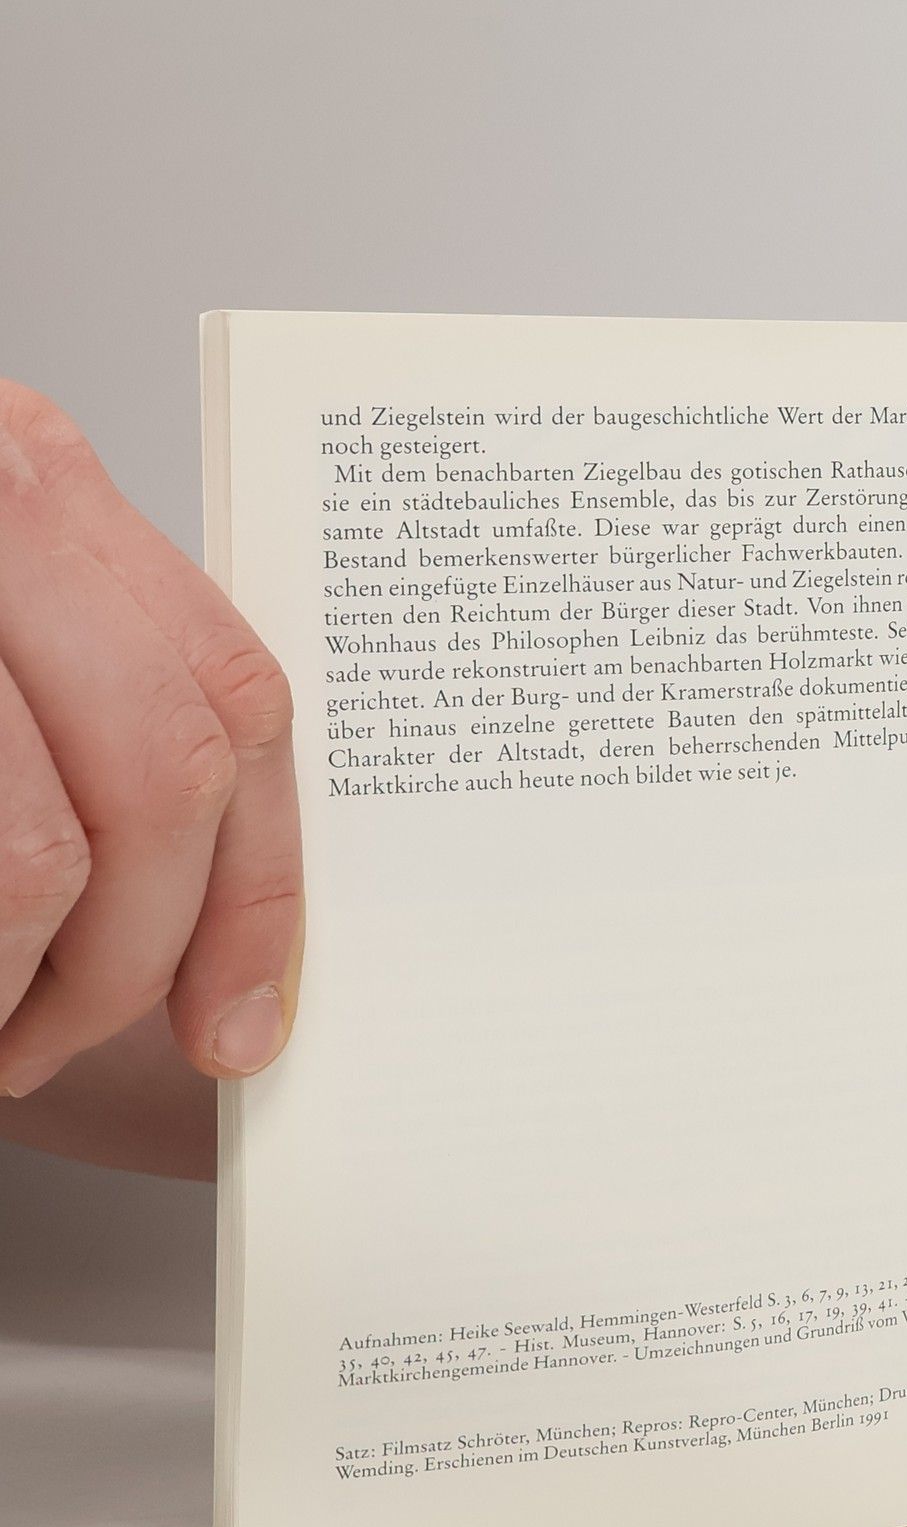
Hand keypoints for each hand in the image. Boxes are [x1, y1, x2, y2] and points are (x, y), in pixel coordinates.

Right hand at [0, 380, 301, 1117]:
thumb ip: (88, 710)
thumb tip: (225, 926)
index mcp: (40, 481)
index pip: (236, 698)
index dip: (259, 887)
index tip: (241, 1016)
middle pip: (167, 776)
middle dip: (139, 959)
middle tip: (66, 1041)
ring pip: (36, 850)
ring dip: (24, 988)